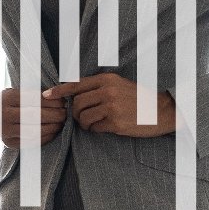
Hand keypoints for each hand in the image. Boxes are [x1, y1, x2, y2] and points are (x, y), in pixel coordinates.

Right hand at [0, 87, 65, 146]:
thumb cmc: (7, 102)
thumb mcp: (14, 93)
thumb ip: (32, 95)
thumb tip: (58, 96)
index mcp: (8, 99)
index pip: (33, 99)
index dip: (50, 101)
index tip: (62, 102)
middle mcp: (5, 115)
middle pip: (35, 115)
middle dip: (54, 115)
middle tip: (65, 113)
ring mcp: (6, 130)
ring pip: (34, 130)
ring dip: (52, 127)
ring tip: (61, 123)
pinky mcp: (9, 143)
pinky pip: (31, 142)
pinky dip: (46, 137)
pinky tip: (53, 132)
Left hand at [52, 73, 175, 137]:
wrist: (162, 111)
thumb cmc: (140, 99)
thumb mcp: (120, 85)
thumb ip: (99, 87)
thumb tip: (75, 95)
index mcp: (107, 79)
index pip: (76, 84)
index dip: (59, 91)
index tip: (46, 95)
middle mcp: (108, 91)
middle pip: (77, 103)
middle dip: (75, 113)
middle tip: (81, 118)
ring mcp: (112, 107)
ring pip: (83, 117)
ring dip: (84, 123)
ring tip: (92, 124)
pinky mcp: (116, 123)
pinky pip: (94, 128)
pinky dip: (94, 130)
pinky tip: (103, 128)